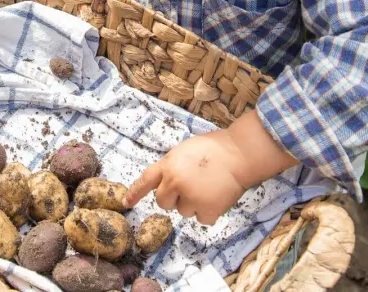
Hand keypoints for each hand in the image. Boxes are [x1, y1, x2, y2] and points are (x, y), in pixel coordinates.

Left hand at [124, 110, 298, 225]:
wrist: (240, 154)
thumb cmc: (215, 148)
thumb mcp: (185, 150)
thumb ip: (172, 165)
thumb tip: (167, 181)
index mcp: (169, 165)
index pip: (146, 180)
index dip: (135, 192)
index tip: (126, 202)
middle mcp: (175, 182)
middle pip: (163, 202)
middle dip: (174, 198)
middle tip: (192, 186)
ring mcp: (190, 198)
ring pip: (183, 212)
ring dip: (194, 204)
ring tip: (209, 187)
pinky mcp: (206, 210)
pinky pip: (202, 219)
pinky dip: (210, 212)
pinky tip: (218, 196)